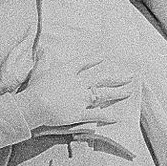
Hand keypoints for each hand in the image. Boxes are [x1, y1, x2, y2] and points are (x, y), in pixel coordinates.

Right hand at [17, 55, 132, 146]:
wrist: (35, 104)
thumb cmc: (35, 87)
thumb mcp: (39, 70)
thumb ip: (44, 59)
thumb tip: (44, 48)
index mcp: (68, 71)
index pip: (84, 62)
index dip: (95, 59)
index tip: (105, 56)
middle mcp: (78, 83)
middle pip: (102, 78)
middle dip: (118, 77)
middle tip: (131, 76)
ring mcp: (81, 99)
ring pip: (104, 94)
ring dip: (119, 92)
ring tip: (130, 91)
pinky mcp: (80, 114)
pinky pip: (97, 115)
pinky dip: (107, 116)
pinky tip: (118, 117)